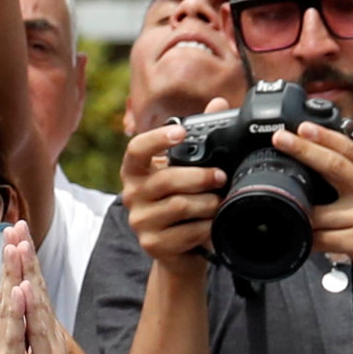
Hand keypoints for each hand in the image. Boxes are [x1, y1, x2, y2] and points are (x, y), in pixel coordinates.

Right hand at [118, 120, 223, 268]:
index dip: (157, 139)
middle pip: (166, 180)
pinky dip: (204, 227)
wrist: (180, 250)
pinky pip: (184, 232)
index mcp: (136, 170)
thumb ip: (200, 137)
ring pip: (178, 206)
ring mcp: (139, 221)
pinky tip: (211, 223)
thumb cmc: (183, 202)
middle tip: (221, 177)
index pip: (136, 149)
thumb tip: (218, 103)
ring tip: (219, 201)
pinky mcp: (151, 244)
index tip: (181, 131)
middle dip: (200, 177)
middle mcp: (131, 194)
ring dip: (206, 203)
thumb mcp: (187, 170)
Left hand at [289, 124, 352, 311]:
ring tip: (283, 212)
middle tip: (281, 139)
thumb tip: (335, 171)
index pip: (351, 150)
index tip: (303, 127)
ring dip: (299, 213)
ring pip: (319, 212)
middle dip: (303, 149)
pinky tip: (301, 242)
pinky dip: (308, 241)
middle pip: (333, 165)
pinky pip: (323, 240)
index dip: (325, 136)